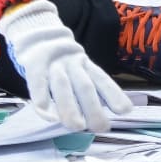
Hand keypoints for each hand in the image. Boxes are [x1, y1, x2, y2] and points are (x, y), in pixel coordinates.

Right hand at [0, 0, 132, 132]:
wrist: (36, 34)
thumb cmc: (62, 61)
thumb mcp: (79, 67)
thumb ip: (92, 86)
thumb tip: (115, 109)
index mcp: (85, 64)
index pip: (102, 80)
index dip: (114, 94)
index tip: (126, 110)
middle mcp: (73, 63)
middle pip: (85, 86)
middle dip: (94, 108)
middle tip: (101, 127)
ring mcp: (54, 64)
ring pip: (63, 86)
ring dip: (70, 107)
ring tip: (77, 126)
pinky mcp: (34, 65)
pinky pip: (38, 82)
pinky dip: (42, 97)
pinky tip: (46, 113)